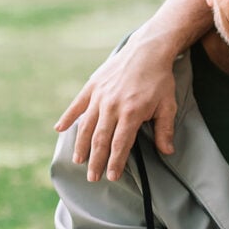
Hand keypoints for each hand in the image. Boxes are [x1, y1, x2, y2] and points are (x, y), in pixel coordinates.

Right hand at [53, 34, 178, 181]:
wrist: (147, 51)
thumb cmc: (160, 80)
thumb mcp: (168, 105)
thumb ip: (164, 130)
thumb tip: (167, 152)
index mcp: (131, 113)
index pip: (120, 144)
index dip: (115, 162)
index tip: (111, 177)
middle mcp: (112, 106)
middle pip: (100, 139)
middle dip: (96, 161)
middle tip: (92, 177)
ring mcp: (100, 96)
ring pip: (86, 126)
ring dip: (81, 145)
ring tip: (78, 160)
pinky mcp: (92, 86)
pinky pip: (77, 104)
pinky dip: (68, 117)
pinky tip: (60, 129)